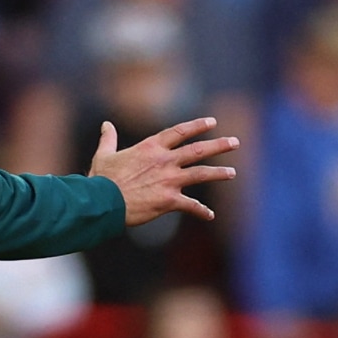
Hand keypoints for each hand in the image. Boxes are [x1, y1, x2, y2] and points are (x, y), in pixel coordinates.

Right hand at [88, 117, 238, 226]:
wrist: (102, 202)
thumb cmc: (102, 179)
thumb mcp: (104, 155)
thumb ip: (109, 139)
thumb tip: (106, 125)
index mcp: (151, 148)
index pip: (179, 132)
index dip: (197, 126)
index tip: (212, 122)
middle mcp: (164, 161)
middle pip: (198, 149)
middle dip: (218, 145)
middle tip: (235, 142)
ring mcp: (169, 180)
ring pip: (201, 173)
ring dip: (219, 173)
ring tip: (232, 172)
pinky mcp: (169, 200)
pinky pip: (191, 206)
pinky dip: (201, 211)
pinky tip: (210, 215)